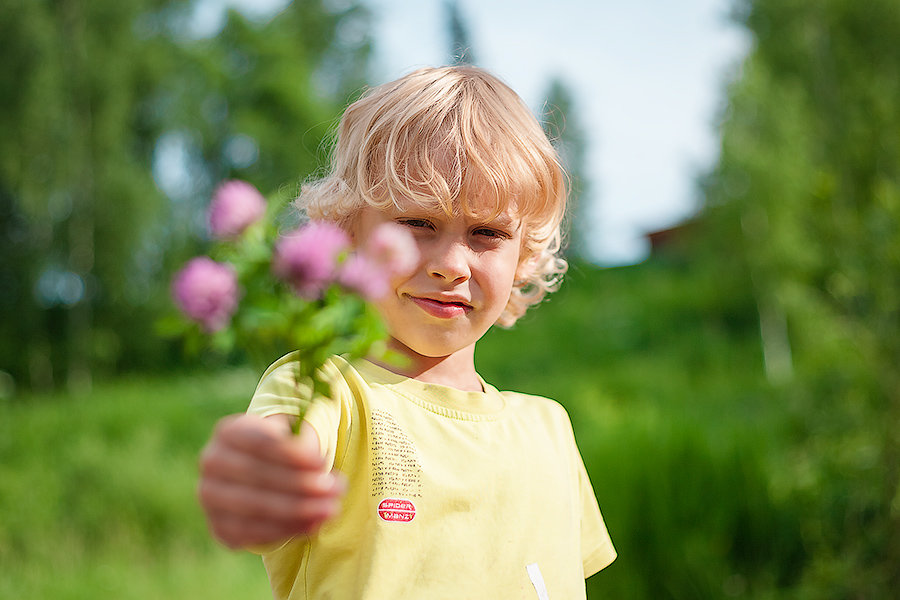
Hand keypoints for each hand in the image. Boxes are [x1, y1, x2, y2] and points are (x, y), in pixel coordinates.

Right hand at [197, 413, 344, 548]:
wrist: (259, 475)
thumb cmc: (281, 451)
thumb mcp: (292, 437)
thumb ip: (304, 446)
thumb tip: (319, 470)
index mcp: (229, 431)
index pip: (260, 443)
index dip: (293, 454)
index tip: (323, 463)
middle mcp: (212, 462)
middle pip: (258, 476)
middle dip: (301, 484)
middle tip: (335, 489)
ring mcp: (210, 497)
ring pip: (255, 506)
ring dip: (298, 510)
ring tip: (330, 509)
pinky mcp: (219, 527)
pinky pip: (252, 533)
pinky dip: (285, 530)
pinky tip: (313, 525)